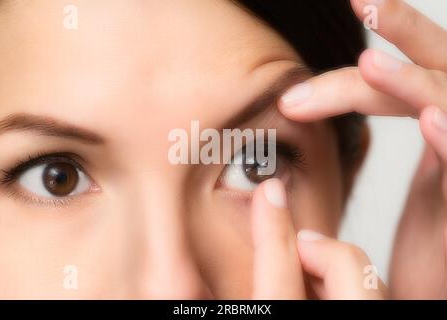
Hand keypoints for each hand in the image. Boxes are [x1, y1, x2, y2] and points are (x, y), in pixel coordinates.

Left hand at [277, 0, 446, 297]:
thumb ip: (356, 169)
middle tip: (363, 0)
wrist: (438, 297)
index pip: (395, 89)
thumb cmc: (420, 260)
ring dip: (413, 80)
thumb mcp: (397, 194)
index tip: (302, 81)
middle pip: (434, 70)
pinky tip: (431, 122)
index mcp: (439, 135)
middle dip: (402, 31)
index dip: (354, 75)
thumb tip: (290, 147)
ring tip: (368, 63)